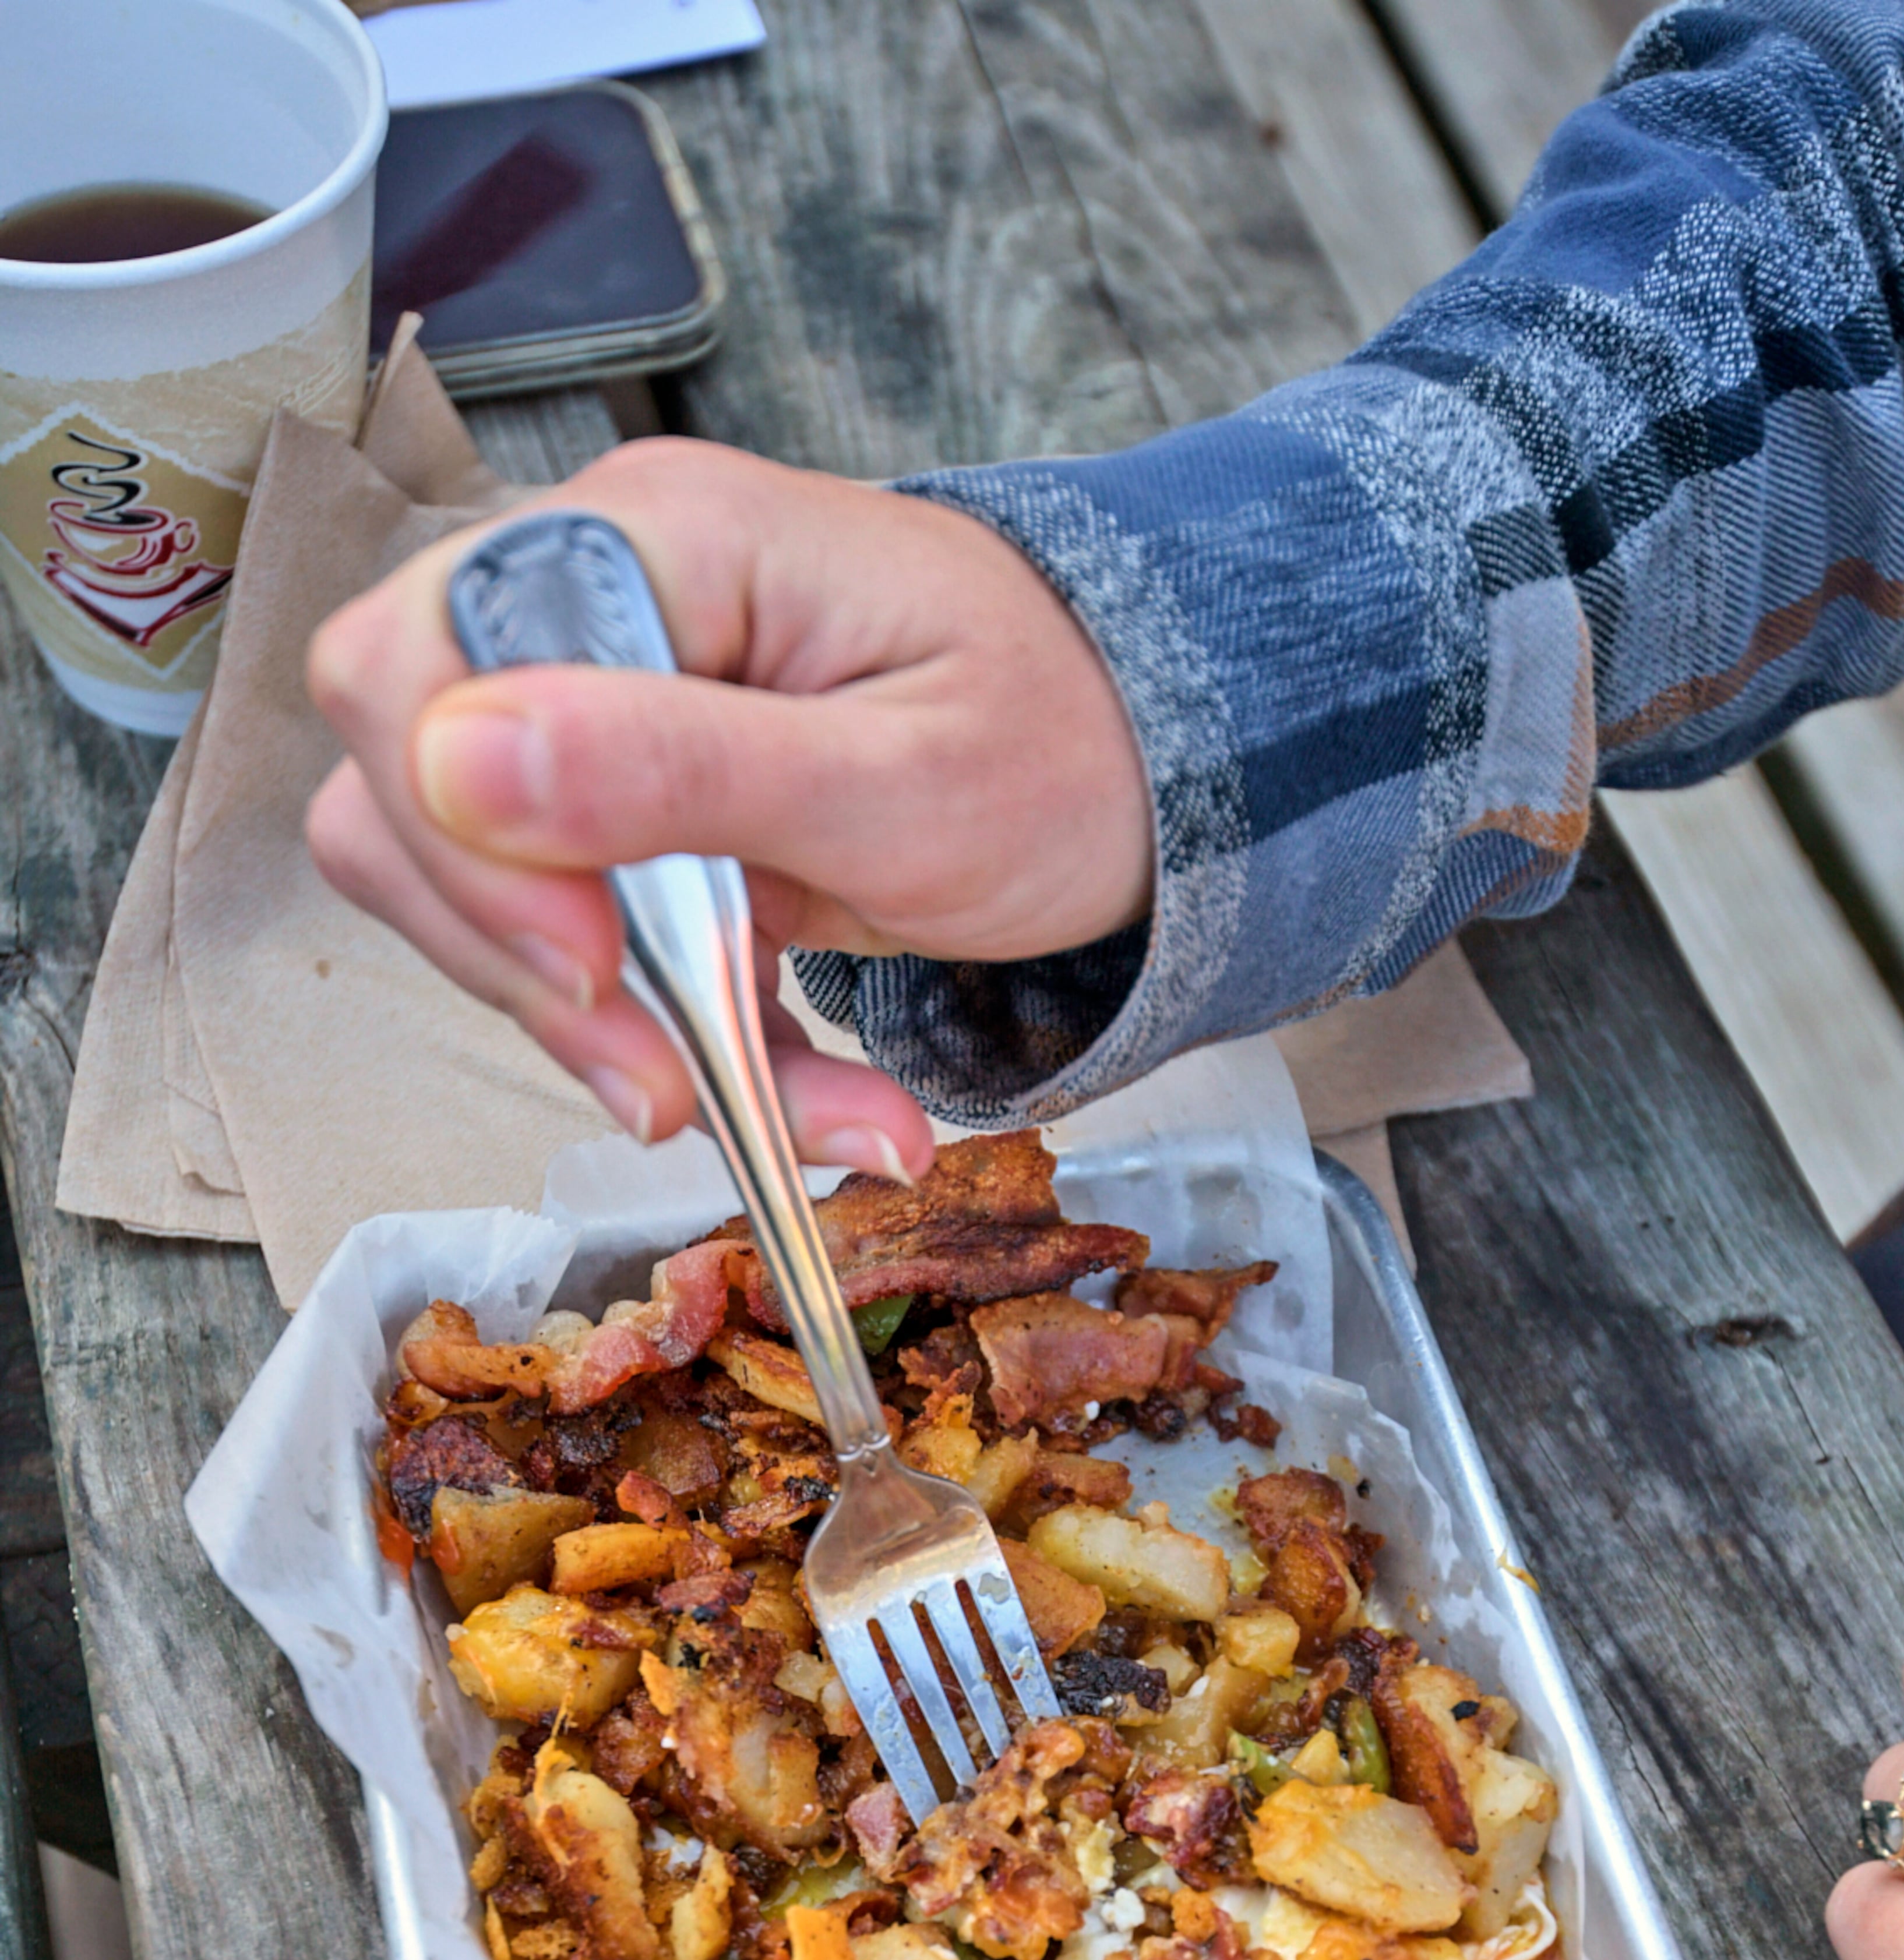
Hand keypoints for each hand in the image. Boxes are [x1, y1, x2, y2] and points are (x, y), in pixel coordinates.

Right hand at [304, 438, 1156, 1163]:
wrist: (1132, 767)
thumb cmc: (1052, 745)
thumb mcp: (896, 783)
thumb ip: (681, 769)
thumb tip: (454, 757)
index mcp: (652, 542)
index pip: (408, 663)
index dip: (458, 835)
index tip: (593, 966)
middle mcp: (590, 602)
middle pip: (403, 784)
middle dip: (518, 960)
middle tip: (663, 1077)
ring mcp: (594, 706)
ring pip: (462, 883)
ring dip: (590, 1027)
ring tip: (764, 1105)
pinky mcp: (621, 809)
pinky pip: (559, 938)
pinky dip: (657, 1040)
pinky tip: (792, 1098)